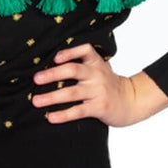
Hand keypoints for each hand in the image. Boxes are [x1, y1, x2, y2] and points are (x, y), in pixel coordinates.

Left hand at [32, 43, 167, 126]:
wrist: (131, 101)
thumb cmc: (108, 84)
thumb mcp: (100, 68)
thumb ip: (83, 63)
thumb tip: (51, 64)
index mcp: (96, 63)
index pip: (85, 50)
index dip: (70, 52)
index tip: (56, 57)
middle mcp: (97, 75)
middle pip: (73, 70)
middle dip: (52, 74)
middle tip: (36, 79)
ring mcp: (98, 91)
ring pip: (72, 92)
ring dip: (52, 97)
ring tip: (36, 101)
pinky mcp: (99, 107)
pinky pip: (79, 111)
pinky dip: (63, 114)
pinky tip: (51, 117)